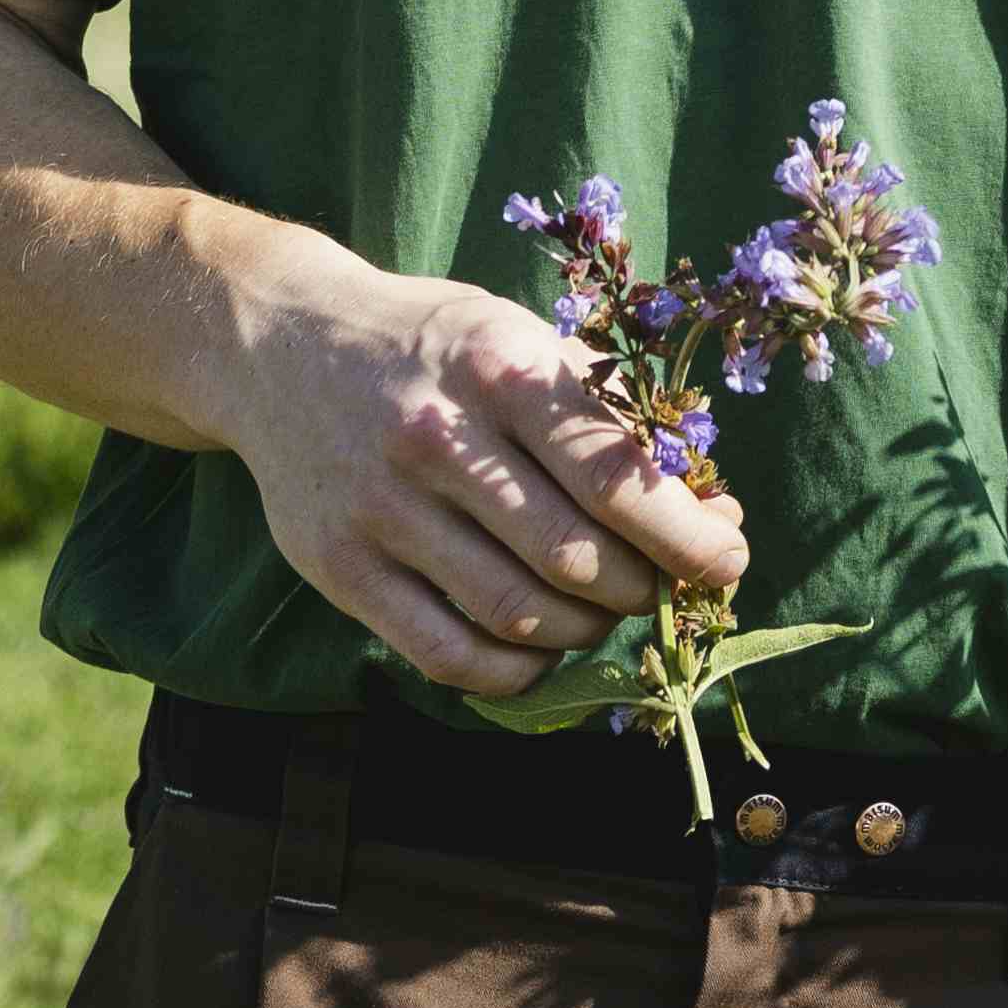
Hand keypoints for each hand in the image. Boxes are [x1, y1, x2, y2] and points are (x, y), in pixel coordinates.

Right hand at [211, 256, 748, 699]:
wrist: (281, 343)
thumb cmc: (434, 344)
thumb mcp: (519, 336)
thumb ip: (609, 418)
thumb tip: (712, 510)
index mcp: (501, 369)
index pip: (616, 477)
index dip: (688, 536)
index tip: (726, 560)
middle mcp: (439, 438)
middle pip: (574, 557)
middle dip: (642, 589)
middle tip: (660, 586)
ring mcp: (382, 508)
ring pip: (518, 613)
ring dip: (586, 631)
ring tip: (602, 610)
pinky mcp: (340, 567)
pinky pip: (447, 655)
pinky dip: (515, 671)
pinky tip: (540, 648)